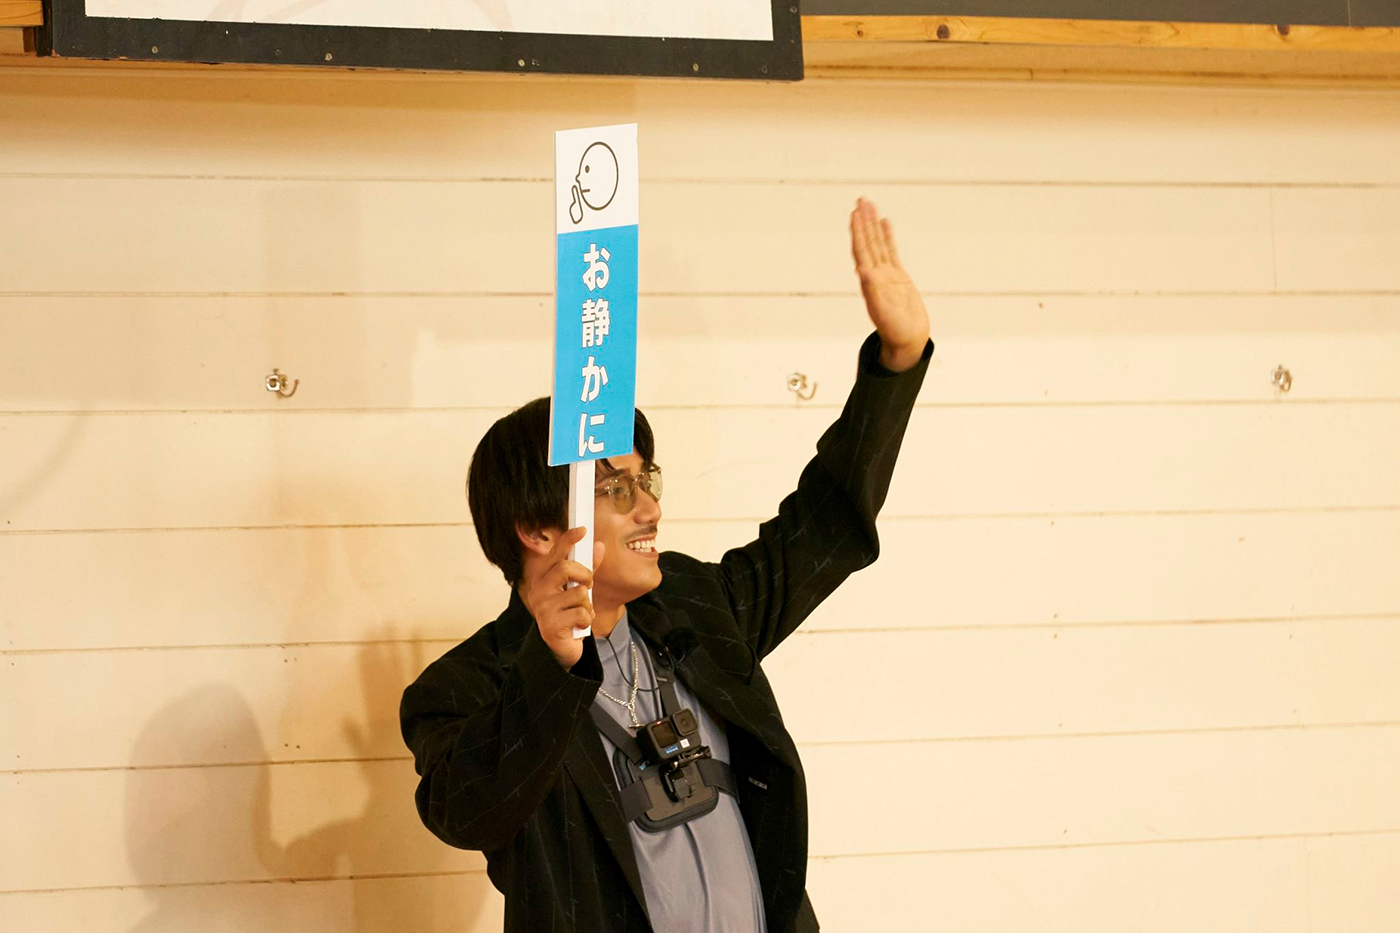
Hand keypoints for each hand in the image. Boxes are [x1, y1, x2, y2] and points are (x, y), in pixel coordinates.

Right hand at [519, 526, 602, 669]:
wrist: (560, 649)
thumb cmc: (568, 615)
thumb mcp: (579, 590)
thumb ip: (588, 569)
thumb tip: (599, 546)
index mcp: (542, 578)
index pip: (555, 553)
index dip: (568, 539)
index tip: (583, 529)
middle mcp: (538, 591)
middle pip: (566, 568)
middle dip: (585, 574)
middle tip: (588, 584)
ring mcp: (542, 608)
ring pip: (578, 592)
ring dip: (587, 604)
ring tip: (580, 612)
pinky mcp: (551, 626)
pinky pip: (582, 613)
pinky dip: (587, 620)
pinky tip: (579, 626)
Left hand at [850, 198, 929, 371]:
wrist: (907, 341)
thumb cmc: (895, 331)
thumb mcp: (883, 311)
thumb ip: (875, 292)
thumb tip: (864, 272)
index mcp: (869, 281)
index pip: (861, 250)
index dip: (858, 232)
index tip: (855, 214)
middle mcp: (875, 275)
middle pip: (868, 242)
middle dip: (864, 221)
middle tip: (861, 200)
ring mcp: (887, 274)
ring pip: (878, 244)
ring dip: (873, 224)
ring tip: (869, 205)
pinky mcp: (899, 277)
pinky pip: (891, 251)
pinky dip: (887, 236)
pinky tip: (885, 223)